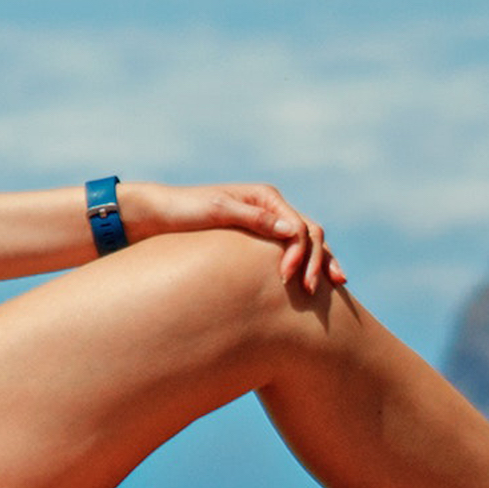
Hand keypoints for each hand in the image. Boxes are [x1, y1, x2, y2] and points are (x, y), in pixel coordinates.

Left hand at [129, 180, 344, 296]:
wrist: (155, 217)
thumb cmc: (183, 211)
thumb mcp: (217, 211)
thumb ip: (254, 218)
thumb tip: (294, 230)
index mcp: (265, 197)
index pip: (299, 226)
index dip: (301, 252)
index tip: (286, 277)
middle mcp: (271, 208)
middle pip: (310, 235)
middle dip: (317, 261)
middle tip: (312, 290)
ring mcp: (267, 225)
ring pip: (306, 245)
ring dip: (320, 264)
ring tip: (333, 290)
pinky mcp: (257, 242)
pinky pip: (289, 253)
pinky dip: (305, 267)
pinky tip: (316, 286)